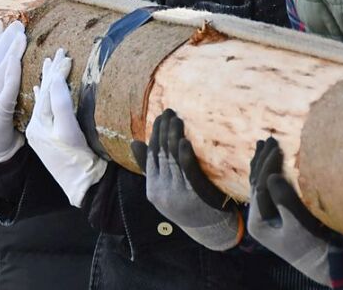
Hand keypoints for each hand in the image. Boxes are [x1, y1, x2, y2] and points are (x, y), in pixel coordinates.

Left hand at [25, 48, 106, 206]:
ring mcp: (42, 132)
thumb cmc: (79, 161)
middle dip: (51, 71)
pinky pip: (44, 110)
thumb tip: (55, 79)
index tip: (65, 54)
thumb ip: (61, 104)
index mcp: (39, 124)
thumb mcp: (69, 131)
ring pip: (44, 99)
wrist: (84, 187)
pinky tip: (41, 87)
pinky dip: (44, 96)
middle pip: (44, 92)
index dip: (57, 71)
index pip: (48, 90)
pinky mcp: (49, 138)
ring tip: (49, 62)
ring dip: (47, 80)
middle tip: (59, 51)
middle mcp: (37, 127)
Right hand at [131, 108, 241, 250]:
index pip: (151, 156)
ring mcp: (178, 194)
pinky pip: (189, 174)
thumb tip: (134, 142)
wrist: (209, 230)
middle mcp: (163, 191)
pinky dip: (186, 157)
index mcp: (153, 189)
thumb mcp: (165, 188)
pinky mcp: (196, 196)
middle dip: (164, 131)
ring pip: (173, 161)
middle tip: (169, 112)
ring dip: (173, 137)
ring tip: (176, 119)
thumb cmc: (187, 204)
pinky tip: (185, 142)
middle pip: (161, 155)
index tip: (159, 117)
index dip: (154, 135)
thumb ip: (150, 167)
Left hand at [247, 137, 331, 285]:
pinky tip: (273, 160)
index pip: (259, 187)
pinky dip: (272, 172)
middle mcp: (259, 217)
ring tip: (264, 143)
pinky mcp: (280, 211)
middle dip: (262, 160)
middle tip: (268, 139)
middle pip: (257, 182)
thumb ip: (284, 201)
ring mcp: (268, 214)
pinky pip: (272, 187)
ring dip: (263, 163)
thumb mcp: (298, 226)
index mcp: (258, 222)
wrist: (327, 264)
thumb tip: (272, 176)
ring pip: (262, 183)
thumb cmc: (313, 247)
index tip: (276, 147)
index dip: (267, 166)